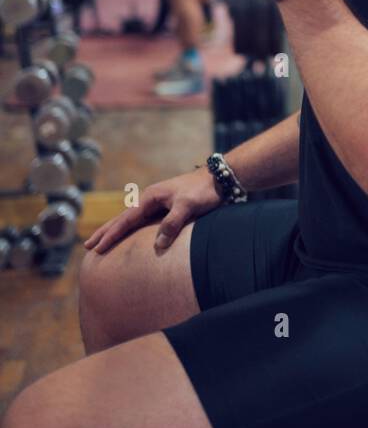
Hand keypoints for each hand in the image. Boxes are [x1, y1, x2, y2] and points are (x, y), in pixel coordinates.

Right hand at [82, 167, 221, 254]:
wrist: (218, 178)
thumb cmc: (203, 192)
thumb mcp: (188, 207)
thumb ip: (172, 224)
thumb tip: (157, 245)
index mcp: (150, 198)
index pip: (126, 220)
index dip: (111, 235)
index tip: (97, 248)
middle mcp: (150, 199)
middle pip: (122, 218)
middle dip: (105, 232)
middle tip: (88, 246)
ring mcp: (156, 203)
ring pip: (130, 219)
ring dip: (115, 230)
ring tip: (101, 241)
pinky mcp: (164, 207)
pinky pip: (141, 221)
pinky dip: (130, 229)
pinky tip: (128, 235)